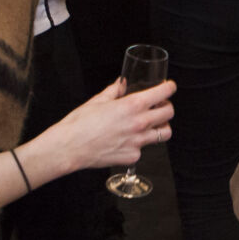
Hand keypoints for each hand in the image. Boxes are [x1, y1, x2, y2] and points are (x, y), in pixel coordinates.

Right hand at [24, 77, 174, 182]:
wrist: (69, 147)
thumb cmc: (80, 123)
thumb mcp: (98, 100)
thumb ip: (114, 91)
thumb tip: (122, 83)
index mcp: (132, 105)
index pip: (163, 93)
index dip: (169, 88)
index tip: (169, 87)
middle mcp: (139, 123)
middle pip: (169, 113)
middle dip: (167, 107)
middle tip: (160, 106)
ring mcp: (137, 142)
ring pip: (164, 134)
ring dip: (160, 127)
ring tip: (150, 125)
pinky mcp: (132, 157)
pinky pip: (144, 149)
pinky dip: (139, 144)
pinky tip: (127, 141)